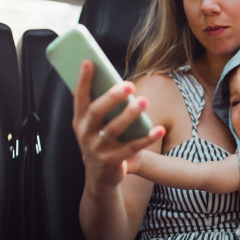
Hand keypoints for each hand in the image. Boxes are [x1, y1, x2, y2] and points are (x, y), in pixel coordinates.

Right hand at [73, 61, 164, 188]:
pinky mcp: (112, 162)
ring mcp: (97, 149)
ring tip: (144, 101)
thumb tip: (119, 82)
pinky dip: (146, 138)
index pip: (79, 97)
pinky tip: (159, 129)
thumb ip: (102, 106)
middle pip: (97, 111)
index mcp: (79, 121)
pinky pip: (132, 148)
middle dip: (112, 97)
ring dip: (130, 114)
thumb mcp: (94, 126)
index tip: (90, 62)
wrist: (99, 178)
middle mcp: (85, 134)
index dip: (83, 80)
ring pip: (115, 129)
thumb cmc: (100, 142)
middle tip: (129, 85)